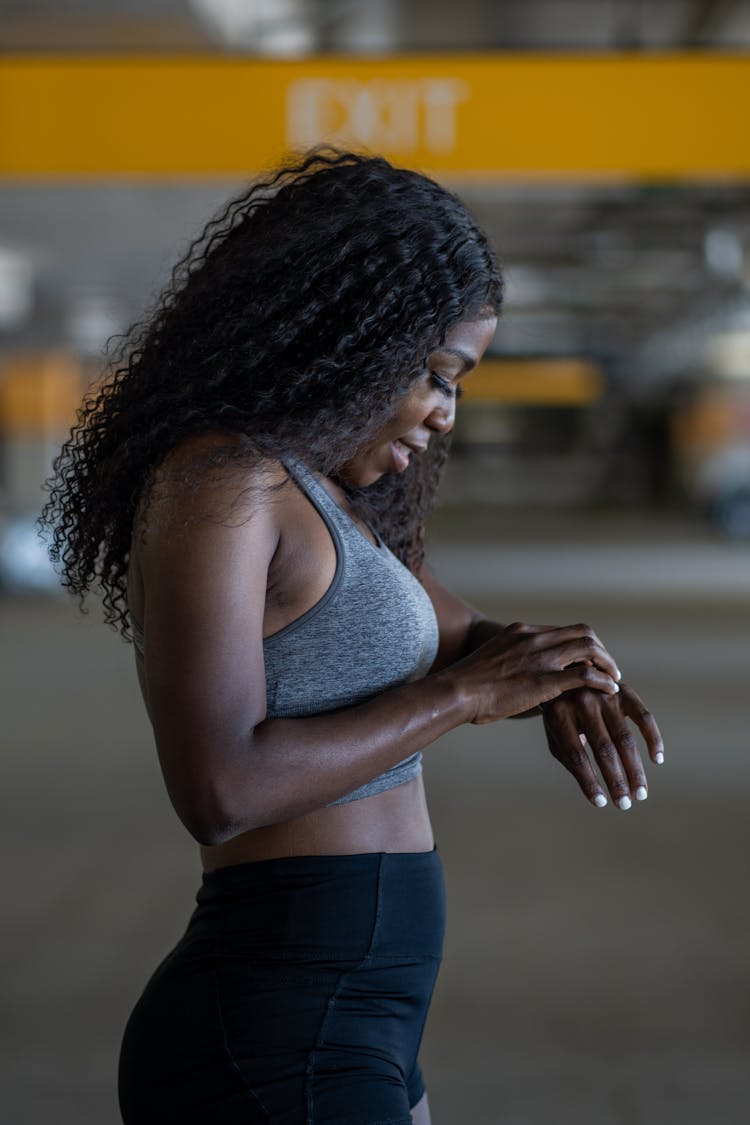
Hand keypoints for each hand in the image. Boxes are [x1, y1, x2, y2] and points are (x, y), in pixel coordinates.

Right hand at [453, 621, 620, 724]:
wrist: (456, 691)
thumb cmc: (466, 686)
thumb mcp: (491, 660)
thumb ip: (509, 661)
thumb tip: (515, 675)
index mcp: (521, 631)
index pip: (562, 630)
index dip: (580, 645)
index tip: (588, 660)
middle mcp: (534, 638)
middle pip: (582, 632)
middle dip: (600, 650)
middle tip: (608, 668)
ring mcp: (540, 657)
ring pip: (589, 648)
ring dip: (607, 663)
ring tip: (613, 678)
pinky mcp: (545, 680)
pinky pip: (586, 675)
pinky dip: (603, 681)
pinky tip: (610, 690)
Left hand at [541, 682, 663, 808]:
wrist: (568, 671)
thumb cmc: (560, 712)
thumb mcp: (554, 732)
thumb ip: (569, 756)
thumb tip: (596, 792)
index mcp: (559, 714)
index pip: (577, 756)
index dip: (589, 782)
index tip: (601, 803)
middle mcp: (583, 702)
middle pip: (604, 750)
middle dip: (616, 781)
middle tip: (624, 804)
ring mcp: (605, 695)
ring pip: (625, 739)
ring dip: (635, 770)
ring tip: (639, 793)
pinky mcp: (625, 691)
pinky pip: (644, 717)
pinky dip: (654, 738)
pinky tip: (657, 759)